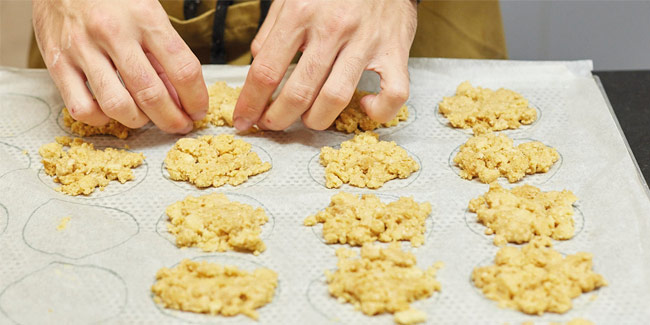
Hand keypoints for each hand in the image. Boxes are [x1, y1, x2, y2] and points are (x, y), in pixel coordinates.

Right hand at [32, 0, 207, 132]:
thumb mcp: (147, 12)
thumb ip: (164, 52)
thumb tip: (181, 96)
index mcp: (145, 18)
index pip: (183, 70)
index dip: (196, 99)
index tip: (198, 111)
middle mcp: (114, 34)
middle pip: (152, 95)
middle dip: (172, 119)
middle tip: (179, 125)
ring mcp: (83, 49)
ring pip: (117, 106)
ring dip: (138, 121)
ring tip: (145, 118)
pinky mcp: (58, 62)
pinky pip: (81, 108)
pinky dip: (100, 119)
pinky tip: (109, 112)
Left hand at [233, 0, 416, 130]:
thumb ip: (271, 30)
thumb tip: (258, 65)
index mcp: (300, 12)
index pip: (266, 71)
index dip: (250, 103)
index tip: (244, 120)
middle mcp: (333, 28)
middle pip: (298, 93)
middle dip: (277, 119)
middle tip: (271, 124)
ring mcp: (366, 42)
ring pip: (336, 99)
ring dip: (316, 120)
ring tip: (308, 118)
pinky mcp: (395, 51)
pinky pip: (393, 94)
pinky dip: (378, 111)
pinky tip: (364, 106)